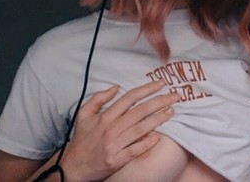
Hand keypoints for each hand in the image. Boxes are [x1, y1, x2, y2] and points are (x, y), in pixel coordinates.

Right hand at [58, 81, 177, 181]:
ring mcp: (114, 145)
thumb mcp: (83, 114)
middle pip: (139, 112)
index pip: (129, 98)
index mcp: (104, 117)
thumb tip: (116, 87)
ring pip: (140, 129)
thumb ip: (99, 98)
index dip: (146, 89)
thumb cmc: (81, 139)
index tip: (160, 84)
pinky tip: (158, 136)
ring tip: (171, 111)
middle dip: (159, 102)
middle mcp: (111, 129)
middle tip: (175, 96)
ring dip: (158, 119)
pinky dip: (146, 143)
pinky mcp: (117, 160)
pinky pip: (135, 150)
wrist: (73, 165)